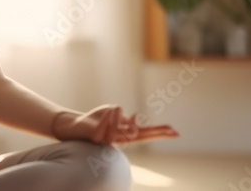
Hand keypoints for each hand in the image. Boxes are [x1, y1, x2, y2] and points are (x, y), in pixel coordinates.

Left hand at [52, 104, 178, 145]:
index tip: (175, 131)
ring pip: (122, 121)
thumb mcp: (112, 112)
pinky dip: (107, 114)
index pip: (147, 133)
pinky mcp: (102, 137)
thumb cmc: (96, 120)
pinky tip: (100, 118)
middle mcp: (122, 139)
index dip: (160, 132)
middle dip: (158, 132)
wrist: (75, 126)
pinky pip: (110, 118)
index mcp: (126, 134)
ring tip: (104, 116)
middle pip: (144, 136)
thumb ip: (123, 116)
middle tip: (174, 130)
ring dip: (114, 114)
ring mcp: (112, 139)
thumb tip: (134, 119)